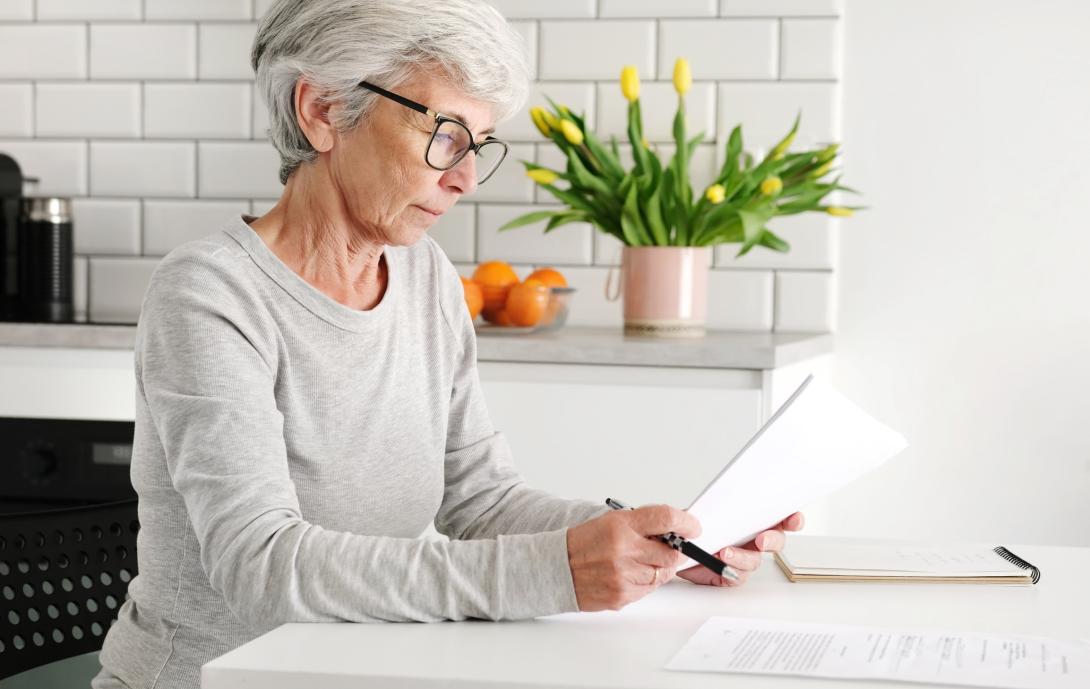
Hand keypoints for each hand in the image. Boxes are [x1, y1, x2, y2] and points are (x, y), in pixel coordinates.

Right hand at [567, 505, 700, 610]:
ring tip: (641, 560)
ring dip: (660, 567)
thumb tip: (675, 528)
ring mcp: (623, 575)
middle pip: (672, 552)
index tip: (693, 526)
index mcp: (621, 525)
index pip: (665, 518)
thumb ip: (644, 524)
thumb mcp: (611, 522)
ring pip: (663, 573)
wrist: (556, 568)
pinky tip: (631, 574)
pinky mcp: (622, 595)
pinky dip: (647, 582)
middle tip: (671, 547)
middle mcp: (623, 550)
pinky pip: (650, 589)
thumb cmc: (583, 544)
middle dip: (675, 550)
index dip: (686, 522)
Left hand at [675, 512, 804, 586]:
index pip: (781, 518)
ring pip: (755, 560)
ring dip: (742, 556)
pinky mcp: (733, 573)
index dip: (792, 519)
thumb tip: (733, 488)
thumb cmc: (696, 524)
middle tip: (761, 540)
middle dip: (772, 540)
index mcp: (755, 521)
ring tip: (725, 552)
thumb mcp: (710, 507)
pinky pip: (738, 575)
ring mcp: (745, 557)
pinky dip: (730, 568)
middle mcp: (754, 540)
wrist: (677, 543)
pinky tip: (720, 562)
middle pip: (776, 541)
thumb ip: (724, 500)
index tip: (793, 518)